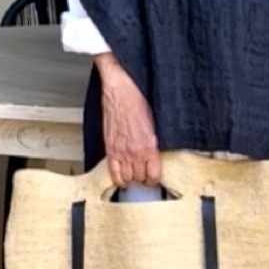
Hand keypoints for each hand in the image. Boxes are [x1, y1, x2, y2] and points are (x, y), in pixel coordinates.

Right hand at [97, 57, 161, 187]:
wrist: (120, 90)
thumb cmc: (137, 100)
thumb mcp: (155, 122)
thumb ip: (155, 141)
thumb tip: (158, 153)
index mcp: (149, 146)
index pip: (154, 175)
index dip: (155, 177)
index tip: (155, 176)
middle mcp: (134, 152)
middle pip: (140, 178)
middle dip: (143, 177)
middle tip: (145, 173)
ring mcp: (120, 152)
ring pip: (127, 178)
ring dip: (131, 178)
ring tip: (134, 174)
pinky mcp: (110, 148)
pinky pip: (112, 172)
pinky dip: (118, 178)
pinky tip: (122, 177)